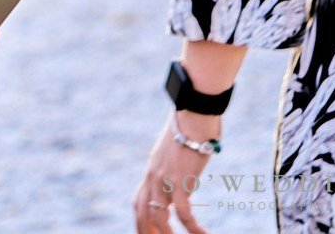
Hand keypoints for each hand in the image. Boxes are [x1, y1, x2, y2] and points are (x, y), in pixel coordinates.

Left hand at [133, 113, 217, 233]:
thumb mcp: (177, 148)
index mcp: (153, 168)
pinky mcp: (180, 181)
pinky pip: (184, 214)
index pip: (140, 200)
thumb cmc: (192, 125)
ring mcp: (165, 179)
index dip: (141, 219)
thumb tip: (186, 170)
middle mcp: (154, 175)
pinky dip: (193, 229)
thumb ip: (176, 163)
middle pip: (143, 211)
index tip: (146, 232)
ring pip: (160, 218)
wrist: (194, 113)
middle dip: (148, 231)